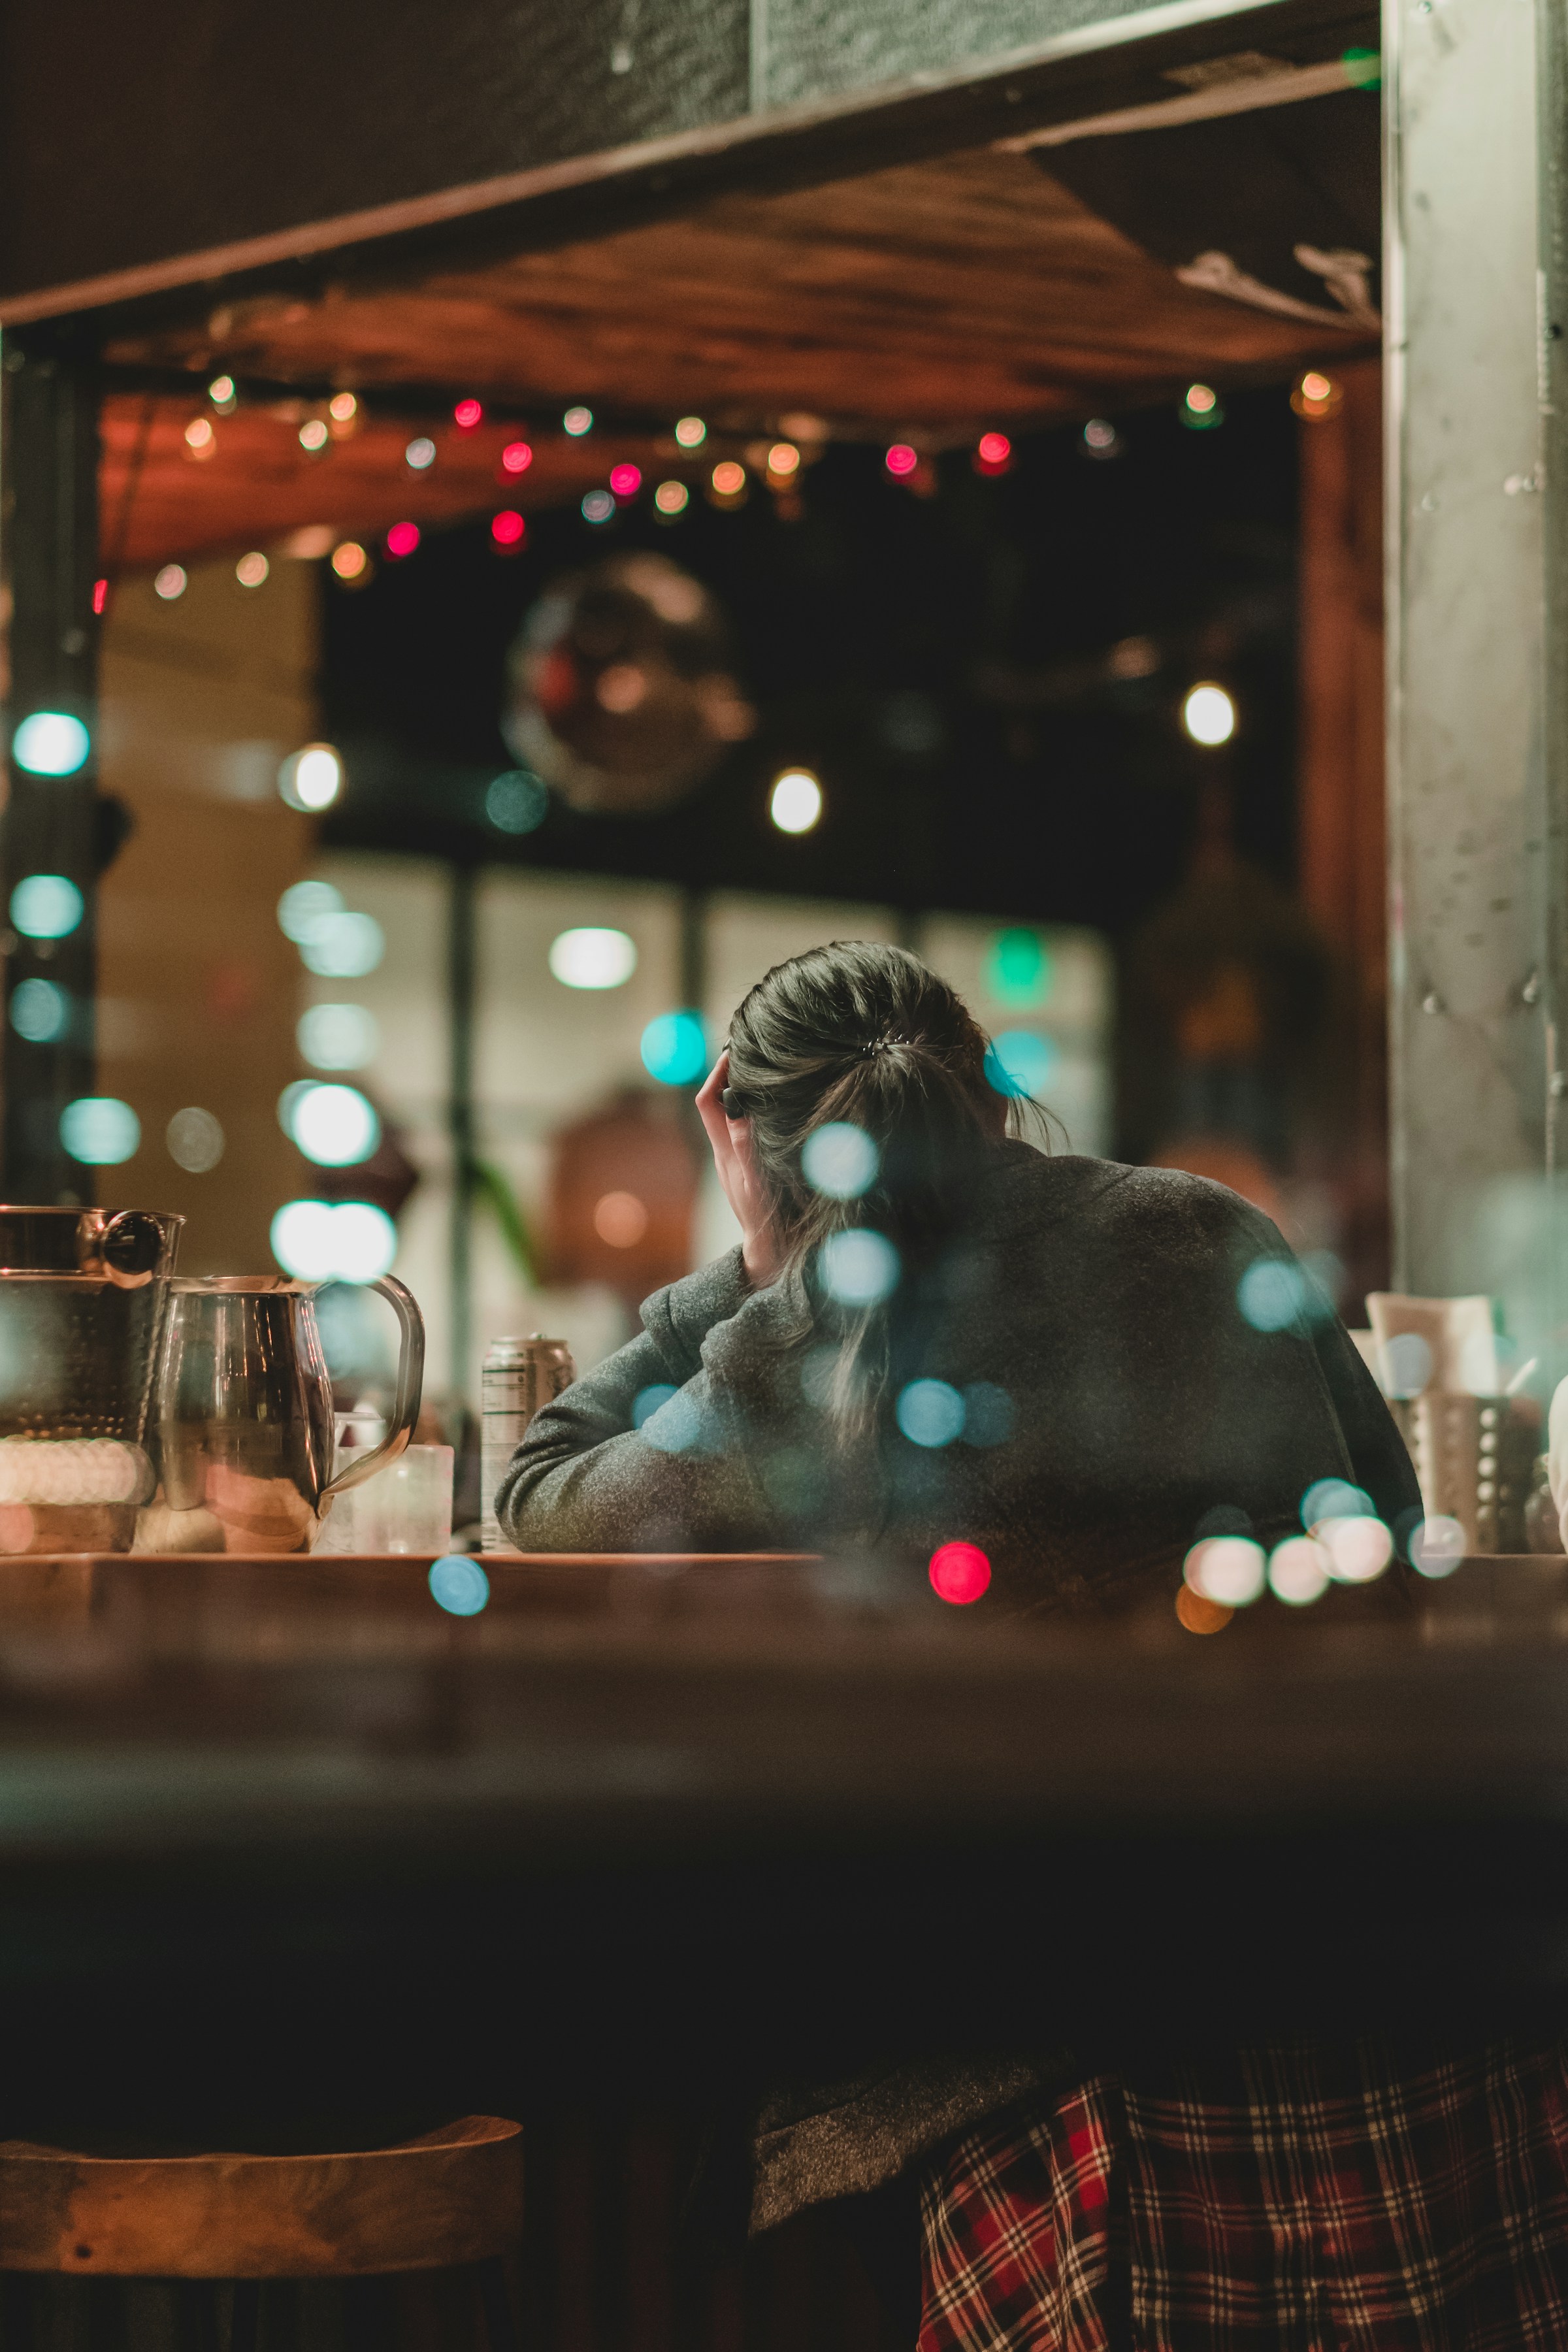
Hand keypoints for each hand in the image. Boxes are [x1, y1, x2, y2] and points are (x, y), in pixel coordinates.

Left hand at [696, 1053, 781, 1285]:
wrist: (771, 1253)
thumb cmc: (765, 1222)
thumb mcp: (755, 1183)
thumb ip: (745, 1146)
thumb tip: (736, 1106)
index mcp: (724, 1153)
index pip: (708, 1103)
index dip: (716, 1075)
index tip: (732, 1053)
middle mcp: (725, 1152)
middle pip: (716, 1104)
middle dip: (727, 1075)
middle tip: (746, 1052)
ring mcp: (736, 1160)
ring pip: (730, 1115)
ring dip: (739, 1091)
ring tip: (759, 1071)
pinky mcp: (749, 1167)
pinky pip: (744, 1129)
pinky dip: (752, 1111)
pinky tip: (771, 1103)